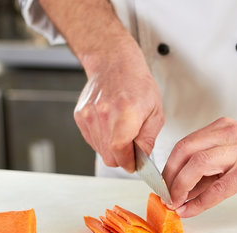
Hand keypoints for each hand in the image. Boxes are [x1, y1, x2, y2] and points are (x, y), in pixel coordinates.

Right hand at [74, 51, 163, 171]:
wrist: (115, 64)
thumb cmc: (138, 85)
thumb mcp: (155, 113)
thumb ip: (148, 139)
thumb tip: (142, 159)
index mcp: (125, 113)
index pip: (119, 152)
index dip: (128, 163)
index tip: (134, 164)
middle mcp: (104, 114)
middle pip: (108, 156)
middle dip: (122, 158)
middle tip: (132, 148)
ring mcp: (89, 115)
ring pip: (99, 150)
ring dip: (112, 149)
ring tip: (122, 131)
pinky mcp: (80, 115)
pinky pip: (92, 140)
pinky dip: (103, 140)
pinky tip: (112, 127)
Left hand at [162, 117, 236, 217]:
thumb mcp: (234, 161)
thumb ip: (209, 173)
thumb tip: (181, 192)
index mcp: (222, 128)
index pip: (184, 145)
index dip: (168, 168)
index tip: (163, 187)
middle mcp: (230, 134)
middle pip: (185, 152)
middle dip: (170, 178)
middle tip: (166, 197)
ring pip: (197, 165)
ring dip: (180, 188)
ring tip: (176, 204)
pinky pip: (217, 188)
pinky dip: (200, 202)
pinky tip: (191, 211)